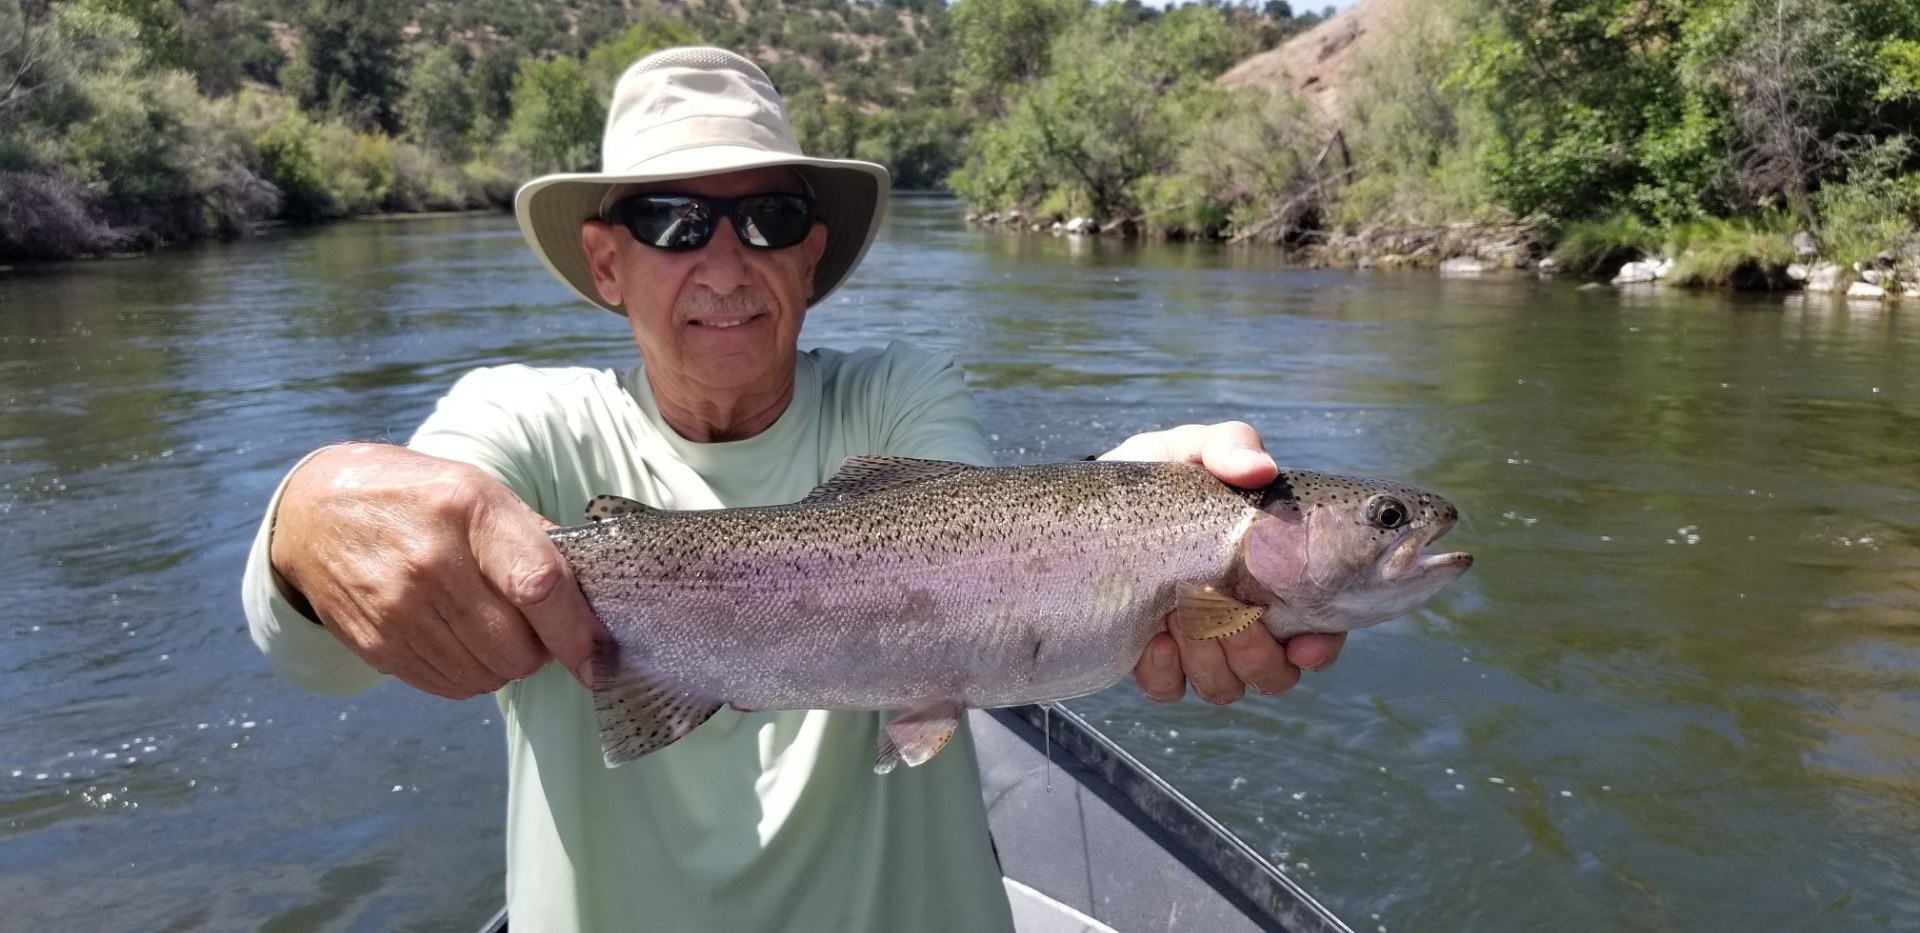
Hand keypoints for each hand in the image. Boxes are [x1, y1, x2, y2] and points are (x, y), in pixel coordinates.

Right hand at [269, 444, 599, 698]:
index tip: (599, 658)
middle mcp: (431, 562)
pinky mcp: (375, 644)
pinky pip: (449, 686)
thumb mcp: (480, 491)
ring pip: (486, 676)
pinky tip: (460, 641)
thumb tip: (592, 598)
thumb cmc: (418, 499)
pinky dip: (469, 675)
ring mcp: (397, 608)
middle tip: (535, 628)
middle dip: (541, 650)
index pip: (539, 586)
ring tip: (494, 630)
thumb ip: (538, 541)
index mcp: (470, 510)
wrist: (316, 512)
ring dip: (505, 665)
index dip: (578, 633)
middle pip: (516, 647)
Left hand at [1101, 422, 1348, 703]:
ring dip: (1208, 656)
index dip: (1321, 645)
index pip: (1321, 628)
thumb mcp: (1186, 452)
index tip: (1303, 641)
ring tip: (1177, 609)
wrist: (1082, 512)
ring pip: (1229, 688)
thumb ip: (1227, 447)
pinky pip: (1171, 692)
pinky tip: (1149, 636)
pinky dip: (1163, 669)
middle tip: (1217, 601)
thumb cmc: (1150, 478)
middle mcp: (1243, 620)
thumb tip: (1261, 468)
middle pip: (1276, 673)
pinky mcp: (1153, 665)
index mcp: (1270, 576)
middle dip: (1251, 648)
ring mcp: (1197, 648)